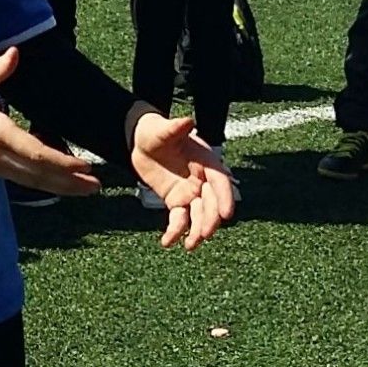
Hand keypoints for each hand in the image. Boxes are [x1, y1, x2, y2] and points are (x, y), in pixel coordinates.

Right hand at [0, 50, 99, 195]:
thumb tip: (15, 52)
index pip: (34, 152)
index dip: (61, 162)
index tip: (83, 165)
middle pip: (38, 174)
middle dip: (69, 182)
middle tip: (96, 186)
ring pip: (30, 181)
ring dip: (59, 187)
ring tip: (85, 189)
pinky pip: (19, 178)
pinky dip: (41, 180)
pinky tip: (59, 179)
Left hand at [131, 114, 235, 249]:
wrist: (140, 142)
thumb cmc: (156, 132)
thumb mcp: (163, 129)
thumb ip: (175, 128)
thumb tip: (187, 121)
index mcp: (205, 161)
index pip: (220, 181)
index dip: (225, 197)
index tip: (227, 214)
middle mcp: (202, 180)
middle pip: (212, 203)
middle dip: (210, 219)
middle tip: (205, 234)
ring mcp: (190, 193)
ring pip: (198, 215)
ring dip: (197, 231)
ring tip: (189, 245)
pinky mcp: (176, 202)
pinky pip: (179, 220)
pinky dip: (175, 232)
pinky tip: (168, 242)